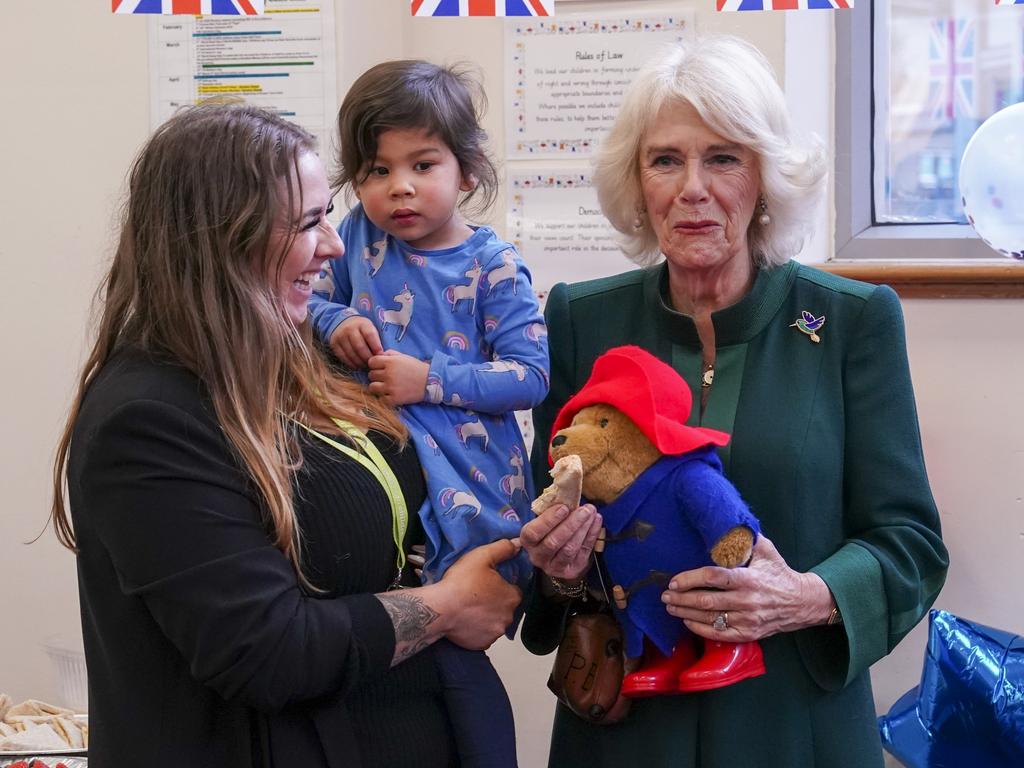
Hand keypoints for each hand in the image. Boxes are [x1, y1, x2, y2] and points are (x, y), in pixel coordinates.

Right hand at [330, 316, 382, 368]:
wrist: (343, 322)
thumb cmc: (362, 329)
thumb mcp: (370, 328)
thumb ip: (376, 339)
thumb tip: (383, 356)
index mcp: (362, 324)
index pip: (370, 335)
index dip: (376, 346)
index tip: (380, 355)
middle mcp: (350, 329)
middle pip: (360, 347)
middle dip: (368, 358)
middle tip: (373, 364)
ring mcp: (341, 336)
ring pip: (351, 353)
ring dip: (360, 363)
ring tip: (366, 366)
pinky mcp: (334, 343)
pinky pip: (343, 357)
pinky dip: (351, 363)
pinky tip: (357, 366)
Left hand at [367, 350, 429, 405]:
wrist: (430, 382)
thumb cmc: (416, 368)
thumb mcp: (404, 356)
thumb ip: (390, 354)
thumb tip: (378, 355)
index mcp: (390, 362)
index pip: (371, 362)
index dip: (375, 365)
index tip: (381, 368)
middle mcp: (388, 374)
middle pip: (371, 375)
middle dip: (377, 376)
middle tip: (386, 378)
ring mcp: (391, 387)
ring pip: (372, 387)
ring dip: (378, 387)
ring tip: (386, 387)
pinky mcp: (394, 399)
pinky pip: (381, 399)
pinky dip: (384, 397)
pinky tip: (391, 394)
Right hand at [439, 539, 522, 649]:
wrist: (440, 609)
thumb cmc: (462, 582)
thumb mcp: (482, 556)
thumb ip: (503, 549)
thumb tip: (518, 544)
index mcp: (512, 597)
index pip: (514, 590)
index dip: (501, 586)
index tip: (488, 583)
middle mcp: (508, 617)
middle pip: (505, 607)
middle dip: (495, 602)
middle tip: (476, 594)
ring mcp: (495, 633)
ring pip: (494, 622)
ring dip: (486, 616)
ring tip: (469, 608)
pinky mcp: (482, 644)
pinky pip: (483, 635)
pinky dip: (477, 629)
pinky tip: (466, 621)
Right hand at [519, 503, 602, 581]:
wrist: (556, 556)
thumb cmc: (549, 532)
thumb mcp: (544, 522)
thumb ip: (551, 512)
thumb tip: (568, 496)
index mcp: (528, 542)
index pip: (533, 533)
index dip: (548, 520)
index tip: (564, 507)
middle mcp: (538, 556)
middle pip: (553, 542)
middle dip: (571, 524)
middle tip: (584, 510)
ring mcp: (554, 566)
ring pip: (569, 549)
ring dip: (583, 529)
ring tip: (591, 513)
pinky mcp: (571, 571)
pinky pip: (583, 552)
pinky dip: (591, 535)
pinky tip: (596, 521)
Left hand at [660, 535, 832, 641]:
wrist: (802, 602)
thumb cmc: (779, 573)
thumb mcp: (767, 550)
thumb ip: (746, 538)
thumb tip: (724, 522)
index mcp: (749, 579)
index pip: (713, 578)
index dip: (690, 579)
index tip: (675, 579)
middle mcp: (747, 601)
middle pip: (706, 601)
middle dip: (681, 598)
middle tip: (665, 594)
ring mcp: (747, 620)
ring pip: (709, 619)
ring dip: (685, 612)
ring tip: (670, 606)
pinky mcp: (748, 634)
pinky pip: (719, 634)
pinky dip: (699, 629)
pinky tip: (687, 621)